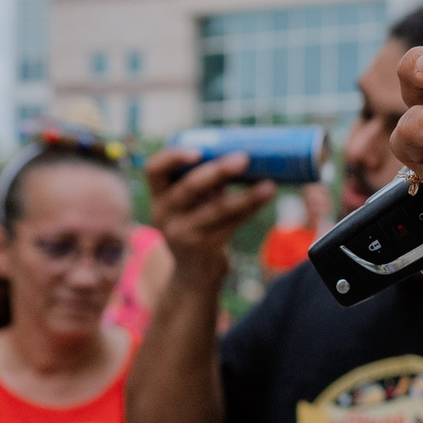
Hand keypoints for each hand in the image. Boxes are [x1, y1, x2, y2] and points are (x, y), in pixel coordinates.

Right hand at [140, 147, 275, 275]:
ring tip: (269, 184)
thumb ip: (207, 182)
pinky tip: (266, 197)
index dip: (172, 157)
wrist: (192, 272)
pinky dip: (251, 209)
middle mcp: (164, 213)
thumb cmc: (197, 223)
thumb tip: (247, 154)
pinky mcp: (203, 246)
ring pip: (216, 210)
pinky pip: (231, 224)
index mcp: (159, 195)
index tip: (198, 151)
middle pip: (189, 187)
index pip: (154, 169)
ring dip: (246, 196)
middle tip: (244, 158)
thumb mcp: (191, 202)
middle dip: (218, 171)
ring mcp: (182, 232)